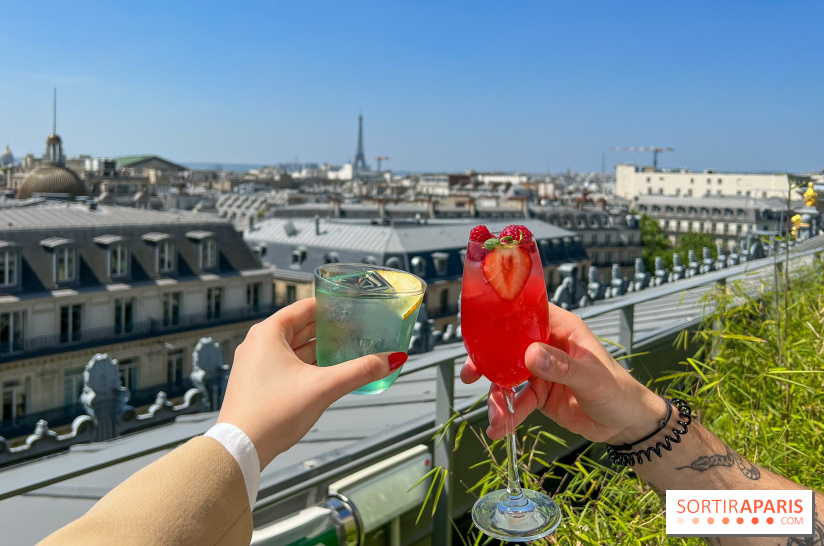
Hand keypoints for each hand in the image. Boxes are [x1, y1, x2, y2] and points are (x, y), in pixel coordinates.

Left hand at [217, 298, 406, 468]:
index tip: (352, 306)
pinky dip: (308, 364)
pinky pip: (287, 364)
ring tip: (347, 349)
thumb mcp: (323, 388)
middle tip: (356, 328)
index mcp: (268, 333)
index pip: (304, 308)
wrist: (240, 449)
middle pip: (300, 327)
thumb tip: (391, 360)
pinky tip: (327, 372)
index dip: (330, 306)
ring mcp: (256, 364)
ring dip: (319, 348)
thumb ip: (359, 371)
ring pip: (294, 348)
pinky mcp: (257, 383)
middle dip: (328, 328)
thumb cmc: (272, 413)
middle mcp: (258, 344)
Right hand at [461, 305, 665, 444]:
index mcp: (561, 329)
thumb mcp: (591, 378)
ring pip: (508, 378)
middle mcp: (547, 346)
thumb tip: (530, 355)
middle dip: (487, 361)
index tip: (480, 327)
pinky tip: (500, 429)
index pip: (527, 312)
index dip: (502, 316)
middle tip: (470, 373)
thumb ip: (562, 367)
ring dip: (498, 397)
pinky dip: (508, 415)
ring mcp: (540, 371)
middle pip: (507, 346)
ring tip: (496, 417)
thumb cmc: (617, 390)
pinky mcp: (539, 394)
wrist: (625, 424)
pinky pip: (517, 402)